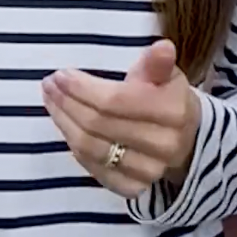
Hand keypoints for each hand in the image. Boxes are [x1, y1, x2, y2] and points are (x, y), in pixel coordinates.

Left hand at [41, 39, 201, 198]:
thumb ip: (157, 63)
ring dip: (65, 123)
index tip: (61, 74)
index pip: (115, 101)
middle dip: (68, 103)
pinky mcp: (134, 189)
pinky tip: (67, 128)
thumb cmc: (167, 97)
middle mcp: (163, 145)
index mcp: (173, 111)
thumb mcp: (166, 73)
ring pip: (91, 148)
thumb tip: (162, 47)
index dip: (83, 88)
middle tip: (50, 85)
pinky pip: (94, 169)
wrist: (186, 138)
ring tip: (52, 102)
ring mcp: (149, 171)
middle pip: (99, 125)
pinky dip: (75, 147)